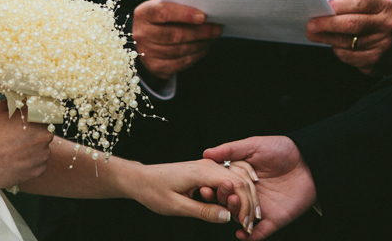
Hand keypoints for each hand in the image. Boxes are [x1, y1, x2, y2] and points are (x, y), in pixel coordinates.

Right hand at [0, 101, 53, 190]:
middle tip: (17, 138)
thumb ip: (16, 103)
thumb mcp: (0, 110)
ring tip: (15, 151)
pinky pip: (39, 164)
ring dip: (33, 149)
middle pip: (44, 132)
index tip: (24, 124)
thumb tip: (22, 99)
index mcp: (38, 119)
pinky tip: (17, 161)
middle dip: (34, 134)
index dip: (33, 119)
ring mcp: (43, 155)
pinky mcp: (39, 170)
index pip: (42, 116)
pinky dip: (31, 163)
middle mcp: (45, 136)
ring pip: (42, 149)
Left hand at [129, 158, 258, 230]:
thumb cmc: (154, 191)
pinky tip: (238, 208)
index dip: (244, 205)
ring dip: (244, 199)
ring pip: (236, 179)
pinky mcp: (205, 171)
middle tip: (250, 226)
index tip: (246, 224)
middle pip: (239, 181)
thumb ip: (203, 212)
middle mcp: (208, 165)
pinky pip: (227, 180)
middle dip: (248, 204)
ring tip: (246, 220)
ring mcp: (207, 166)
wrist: (141, 178)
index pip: (235, 184)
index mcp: (201, 171)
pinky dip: (235, 194)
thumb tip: (227, 216)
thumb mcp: (177, 206)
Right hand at [132, 0, 221, 78]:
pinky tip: (204, 48)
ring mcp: (147, 52)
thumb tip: (207, 9)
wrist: (148, 37)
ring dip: (201, 44)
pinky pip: (181, 63)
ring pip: (180, 50)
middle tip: (217, 29)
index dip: (184, 15)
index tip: (203, 17)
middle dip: (200, 32)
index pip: (163, 13)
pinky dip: (196, 55)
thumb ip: (180, 5)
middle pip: (174, 35)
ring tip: (212, 37)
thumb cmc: (162, 17)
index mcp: (143, 13)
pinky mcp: (155, 67)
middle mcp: (141, 33)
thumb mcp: (165, 5)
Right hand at [204, 136, 314, 239]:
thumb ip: (231, 150)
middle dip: (225, 201)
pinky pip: (259, 233)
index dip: (213, 187)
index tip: (206, 187)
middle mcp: (247, 193)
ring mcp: (259, 207)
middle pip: (230, 202)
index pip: (222, 185)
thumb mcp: (255, 145)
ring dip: (235, 217)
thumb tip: (206, 153)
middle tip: (228, 196)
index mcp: (241, 176)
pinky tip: (243, 234)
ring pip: (241, 217)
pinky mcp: (273, 219)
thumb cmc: (283, 150)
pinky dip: (250, 237)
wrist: (311, 162)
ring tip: (235, 212)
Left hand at [306, 0, 391, 75]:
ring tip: (315, 35)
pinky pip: (349, 57)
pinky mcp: (376, 61)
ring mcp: (384, 44)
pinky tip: (334, 45)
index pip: (359, 2)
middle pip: (351, 24)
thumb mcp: (365, 5)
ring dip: (328, 39)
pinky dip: (338, 51)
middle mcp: (387, 25)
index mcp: (384, 5)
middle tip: (310, 26)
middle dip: (327, 25)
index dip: (338, 6)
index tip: (321, 8)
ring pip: (347, 42)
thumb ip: (345, 0)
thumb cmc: (373, 20)